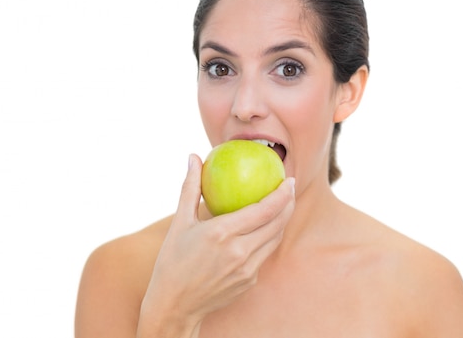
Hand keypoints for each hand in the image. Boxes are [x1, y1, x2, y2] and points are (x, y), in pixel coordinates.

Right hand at [137, 154, 294, 336]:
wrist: (174, 305)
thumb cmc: (173, 260)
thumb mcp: (179, 222)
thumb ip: (190, 187)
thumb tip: (193, 157)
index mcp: (221, 233)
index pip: (264, 210)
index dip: (282, 194)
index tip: (289, 179)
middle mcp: (238, 251)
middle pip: (277, 223)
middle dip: (289, 203)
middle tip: (289, 188)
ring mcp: (246, 269)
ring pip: (275, 239)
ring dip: (282, 221)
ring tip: (283, 205)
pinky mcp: (249, 280)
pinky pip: (264, 254)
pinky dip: (269, 238)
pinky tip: (266, 228)